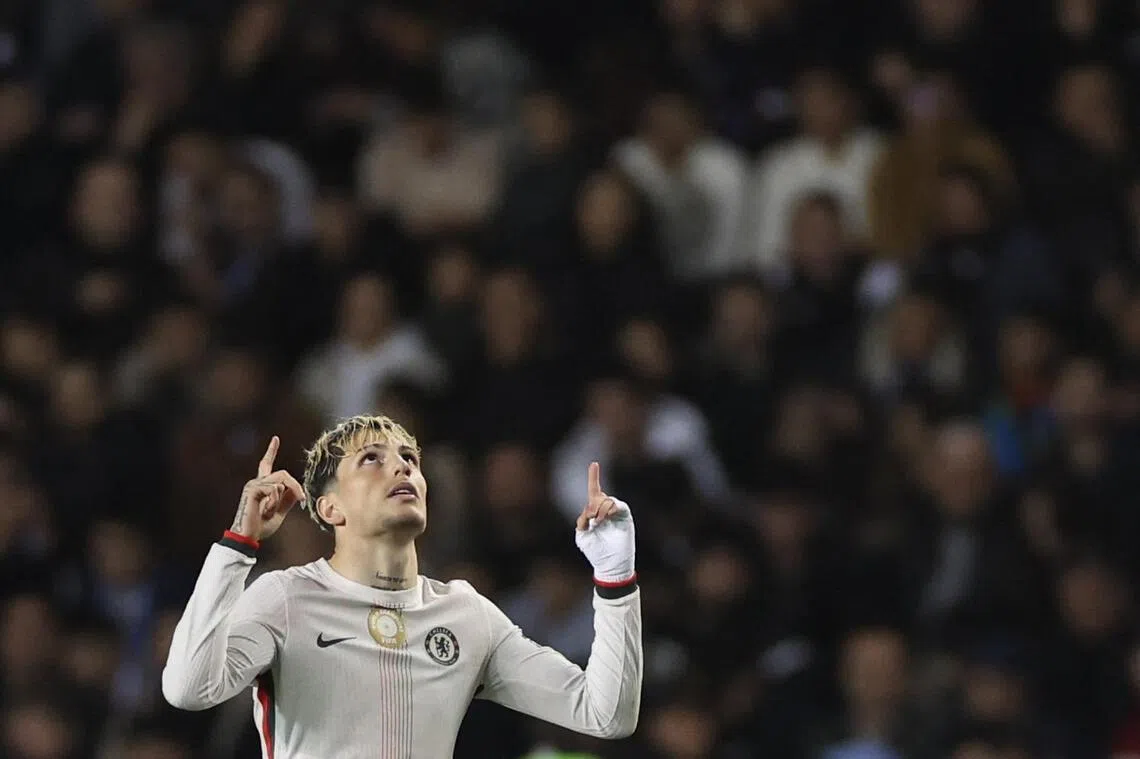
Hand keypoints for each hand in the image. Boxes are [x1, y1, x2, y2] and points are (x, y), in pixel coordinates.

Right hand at [231, 436, 303, 541]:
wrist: (248, 537)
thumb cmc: (261, 527)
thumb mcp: (280, 512)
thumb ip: (287, 500)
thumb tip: (297, 490)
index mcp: (262, 486)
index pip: (266, 465)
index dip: (271, 451)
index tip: (275, 439)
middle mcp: (256, 482)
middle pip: (284, 474)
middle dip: (296, 486)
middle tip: (301, 498)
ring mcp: (253, 484)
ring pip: (281, 481)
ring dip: (281, 499)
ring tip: (270, 511)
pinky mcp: (253, 489)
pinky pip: (275, 489)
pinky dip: (274, 502)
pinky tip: (264, 511)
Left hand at [574, 462, 635, 583]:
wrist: (611, 564)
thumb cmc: (596, 551)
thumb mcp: (582, 535)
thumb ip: (581, 520)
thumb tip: (590, 510)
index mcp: (595, 512)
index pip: (594, 491)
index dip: (594, 477)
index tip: (594, 464)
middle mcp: (606, 509)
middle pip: (598, 495)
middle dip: (592, 506)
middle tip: (592, 520)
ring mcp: (616, 513)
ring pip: (607, 500)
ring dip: (600, 510)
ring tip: (599, 523)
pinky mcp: (625, 517)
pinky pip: (618, 505)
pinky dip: (610, 509)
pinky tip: (606, 518)